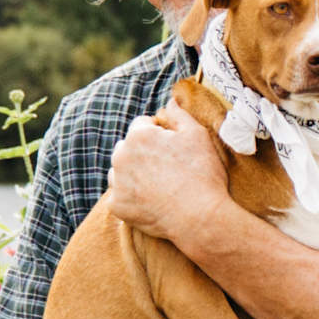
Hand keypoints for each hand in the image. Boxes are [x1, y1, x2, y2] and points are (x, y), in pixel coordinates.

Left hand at [102, 108, 231, 245]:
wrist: (199, 217)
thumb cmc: (201, 173)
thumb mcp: (197, 135)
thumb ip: (179, 114)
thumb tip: (169, 101)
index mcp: (138, 135)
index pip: (142, 124)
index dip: (159, 133)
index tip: (173, 148)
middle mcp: (121, 155)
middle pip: (127, 147)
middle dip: (142, 152)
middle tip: (167, 168)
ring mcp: (117, 182)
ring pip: (120, 171)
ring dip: (133, 174)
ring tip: (159, 185)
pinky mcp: (117, 206)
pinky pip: (120, 196)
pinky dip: (132, 197)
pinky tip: (151, 201)